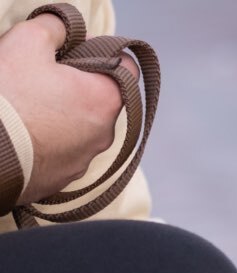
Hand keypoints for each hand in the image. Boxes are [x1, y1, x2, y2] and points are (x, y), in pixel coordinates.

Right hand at [0, 12, 137, 203]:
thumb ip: (55, 28)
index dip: (101, 52)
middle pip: (100, 99)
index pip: (125, 68)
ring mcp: (85, 160)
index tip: (74, 50)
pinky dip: (48, 140)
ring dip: (61, 115)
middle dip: (76, 85)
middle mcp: (105, 134)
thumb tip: (64, 27)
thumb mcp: (27, 42)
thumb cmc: (9, 96)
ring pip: (80, 128)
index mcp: (107, 99)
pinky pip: (62, 152)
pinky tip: (23, 131)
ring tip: (27, 105)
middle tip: (42, 76)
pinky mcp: (63, 179)